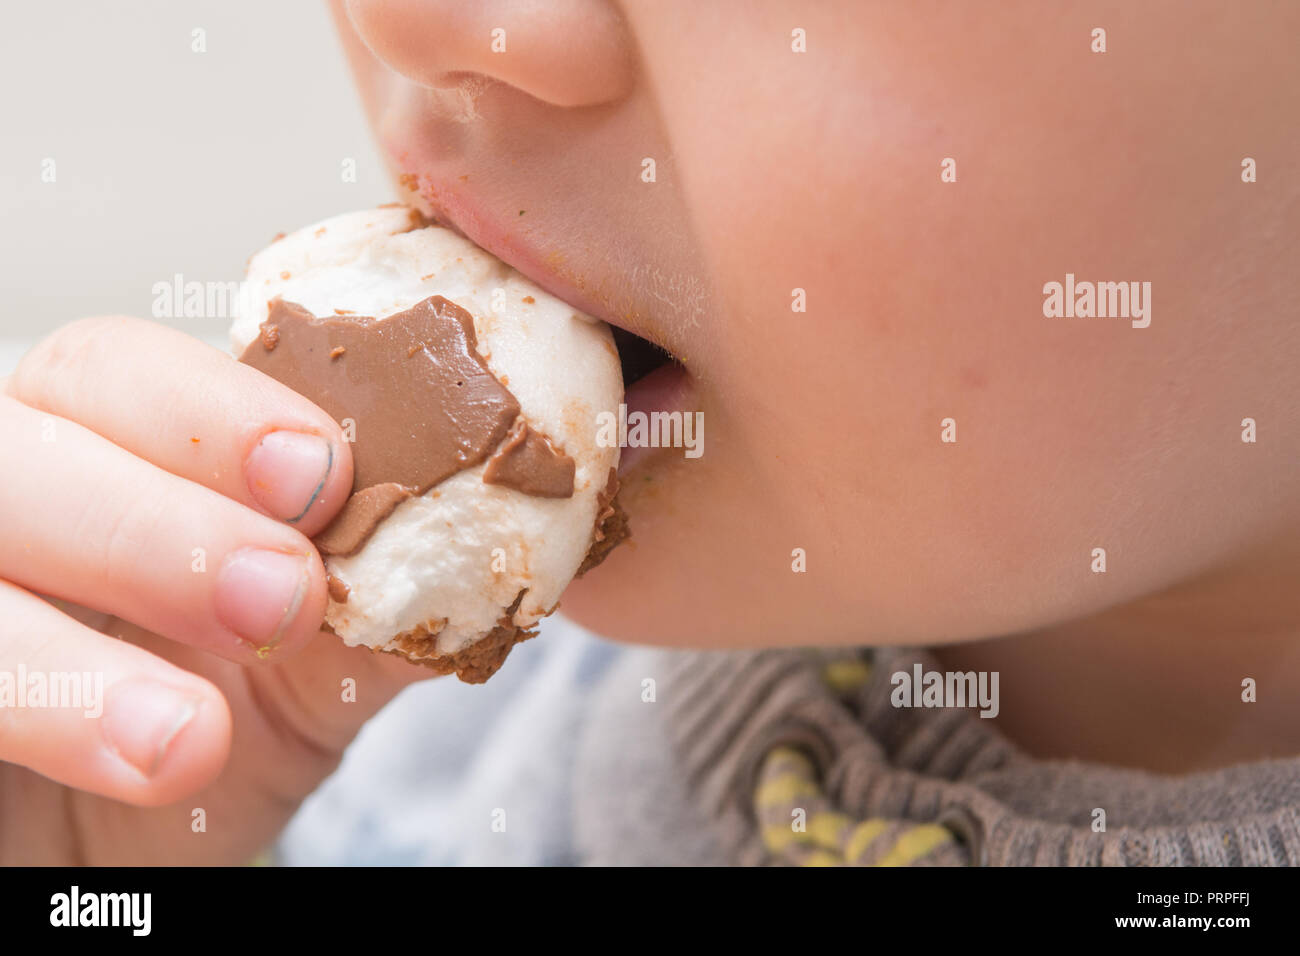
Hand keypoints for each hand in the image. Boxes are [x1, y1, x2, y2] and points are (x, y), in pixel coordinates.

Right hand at [0, 316, 428, 863]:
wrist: (111, 868)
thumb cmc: (200, 745)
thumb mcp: (305, 680)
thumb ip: (375, 615)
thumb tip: (488, 568)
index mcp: (100, 458)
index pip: (118, 372)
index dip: (214, 408)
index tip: (323, 476)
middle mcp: (10, 500)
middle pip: (25, 435)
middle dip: (158, 515)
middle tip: (279, 598)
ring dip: (80, 637)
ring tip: (192, 733)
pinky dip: (35, 706)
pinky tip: (141, 759)